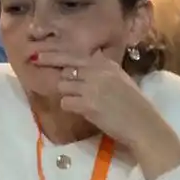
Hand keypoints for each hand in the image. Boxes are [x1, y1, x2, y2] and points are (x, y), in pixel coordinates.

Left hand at [35, 50, 179, 157]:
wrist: (144, 125)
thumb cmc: (134, 105)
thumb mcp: (120, 79)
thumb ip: (101, 70)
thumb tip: (80, 64)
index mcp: (106, 64)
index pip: (74, 54)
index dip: (55, 54)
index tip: (39, 53)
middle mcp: (98, 71)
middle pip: (65, 67)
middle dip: (51, 66)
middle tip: (35, 61)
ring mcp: (92, 87)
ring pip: (63, 85)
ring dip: (67, 93)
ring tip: (81, 101)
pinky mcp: (87, 104)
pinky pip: (66, 102)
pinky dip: (70, 107)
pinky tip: (81, 110)